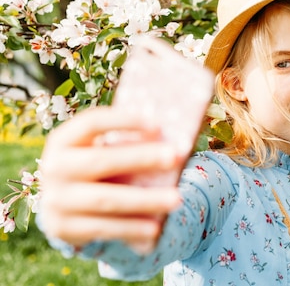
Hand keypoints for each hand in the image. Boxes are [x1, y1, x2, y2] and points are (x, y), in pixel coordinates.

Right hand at [39, 107, 183, 253]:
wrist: (60, 201)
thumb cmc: (94, 166)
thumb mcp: (98, 148)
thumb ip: (125, 143)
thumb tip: (175, 139)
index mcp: (64, 139)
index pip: (92, 122)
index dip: (124, 120)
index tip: (158, 125)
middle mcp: (54, 167)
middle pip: (101, 161)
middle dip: (141, 158)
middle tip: (175, 157)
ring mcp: (56, 199)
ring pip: (106, 199)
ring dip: (145, 200)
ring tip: (176, 199)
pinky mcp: (62, 227)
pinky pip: (103, 228)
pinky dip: (131, 228)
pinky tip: (155, 228)